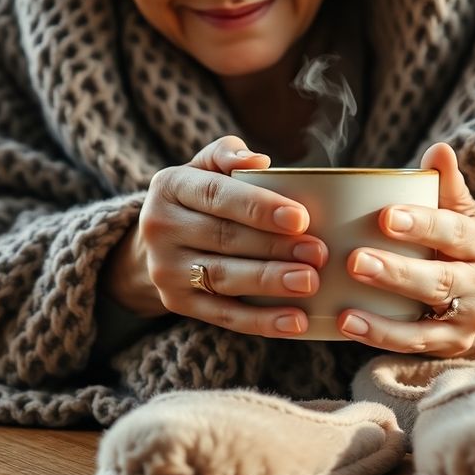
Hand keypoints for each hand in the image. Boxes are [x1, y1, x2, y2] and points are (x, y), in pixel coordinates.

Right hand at [101, 136, 326, 337]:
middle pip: (225, 238)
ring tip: (309, 282)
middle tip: (318, 253)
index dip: (259, 207)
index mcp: (170, 186)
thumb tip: (258, 161)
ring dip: (270, 281)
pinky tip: (295, 320)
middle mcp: (160, 227)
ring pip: (224, 277)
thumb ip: (228, 154)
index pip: (217, 195)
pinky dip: (262, 320)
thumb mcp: (205, 168)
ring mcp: (166, 269)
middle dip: (275, 247)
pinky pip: (223, 315)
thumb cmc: (201, 198)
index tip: (300, 217)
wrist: (155, 242)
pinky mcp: (177, 303)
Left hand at [336, 143, 474, 357]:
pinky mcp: (451, 347)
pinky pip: (414, 344)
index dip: (422, 224)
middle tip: (355, 259)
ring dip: (385, 316)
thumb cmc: (458, 249)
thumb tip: (439, 149)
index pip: (454, 232)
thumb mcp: (460, 216)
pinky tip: (348, 323)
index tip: (385, 215)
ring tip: (346, 306)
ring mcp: (469, 320)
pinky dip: (381, 337)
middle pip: (440, 280)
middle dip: (397, 272)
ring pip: (427, 320)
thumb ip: (446, 186)